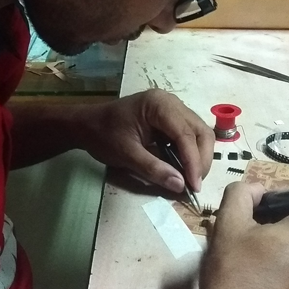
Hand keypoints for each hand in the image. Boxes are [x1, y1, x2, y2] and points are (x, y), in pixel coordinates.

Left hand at [79, 89, 213, 193]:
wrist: (87, 125)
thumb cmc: (103, 135)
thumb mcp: (126, 155)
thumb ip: (154, 169)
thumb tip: (180, 185)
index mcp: (158, 105)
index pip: (185, 134)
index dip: (193, 161)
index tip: (194, 186)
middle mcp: (171, 102)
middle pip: (200, 131)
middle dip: (201, 160)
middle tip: (194, 185)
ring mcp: (173, 108)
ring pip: (199, 133)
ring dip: (199, 157)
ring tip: (191, 179)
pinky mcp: (171, 117)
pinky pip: (189, 135)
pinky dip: (191, 153)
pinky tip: (184, 168)